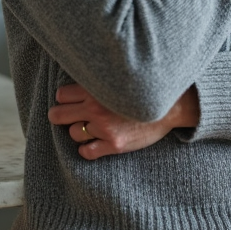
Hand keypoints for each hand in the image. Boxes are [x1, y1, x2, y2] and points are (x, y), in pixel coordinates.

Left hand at [48, 84, 198, 159]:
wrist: (172, 106)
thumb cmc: (144, 90)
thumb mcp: (118, 77)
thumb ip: (98, 80)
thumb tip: (78, 79)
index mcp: (96, 88)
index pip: (61, 95)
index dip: (65, 98)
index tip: (73, 100)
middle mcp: (96, 108)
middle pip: (58, 115)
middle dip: (62, 115)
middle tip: (72, 116)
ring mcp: (104, 128)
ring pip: (73, 133)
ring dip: (79, 131)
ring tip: (91, 127)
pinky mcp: (114, 144)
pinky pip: (86, 152)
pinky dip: (87, 149)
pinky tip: (95, 143)